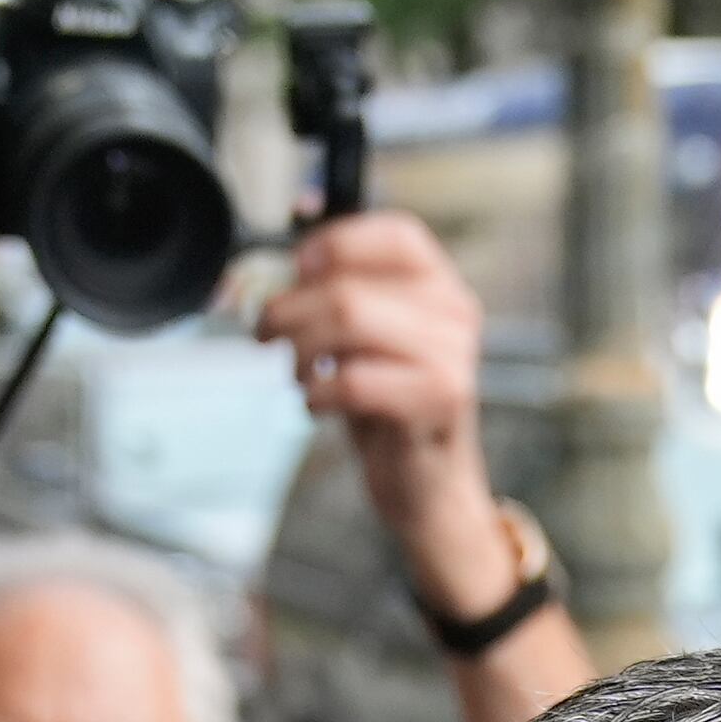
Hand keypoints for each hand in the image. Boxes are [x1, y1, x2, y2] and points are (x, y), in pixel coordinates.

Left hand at [256, 211, 509, 611]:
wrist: (429, 486)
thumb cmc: (389, 409)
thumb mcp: (367, 342)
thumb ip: (343, 297)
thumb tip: (292, 265)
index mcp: (442, 287)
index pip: (397, 234)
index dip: (337, 244)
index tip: (298, 270)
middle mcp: (455, 313)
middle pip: (351, 285)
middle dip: (290, 309)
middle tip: (265, 333)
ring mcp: (452, 356)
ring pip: (350, 321)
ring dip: (301, 348)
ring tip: (297, 374)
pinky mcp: (438, 401)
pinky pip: (354, 380)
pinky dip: (318, 392)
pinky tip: (316, 404)